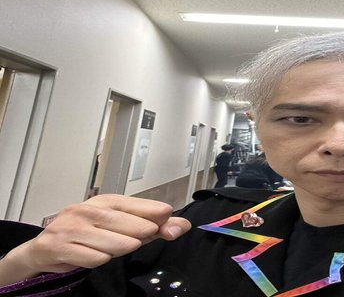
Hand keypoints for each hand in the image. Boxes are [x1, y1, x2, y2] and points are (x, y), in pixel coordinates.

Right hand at [2, 195, 190, 281]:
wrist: (45, 247)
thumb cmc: (89, 234)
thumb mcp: (122, 226)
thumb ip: (154, 226)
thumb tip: (182, 226)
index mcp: (105, 201)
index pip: (136, 204)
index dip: (154, 212)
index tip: (167, 217)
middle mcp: (87, 210)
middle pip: (127, 224)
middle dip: (141, 233)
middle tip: (142, 238)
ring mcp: (71, 227)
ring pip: (112, 243)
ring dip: (120, 249)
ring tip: (115, 247)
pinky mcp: (59, 246)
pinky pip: (93, 258)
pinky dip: (99, 260)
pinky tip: (95, 255)